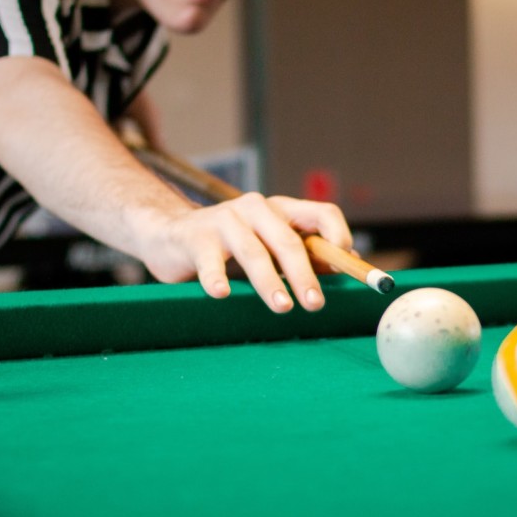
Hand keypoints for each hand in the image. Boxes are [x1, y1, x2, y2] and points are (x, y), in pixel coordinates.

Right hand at [138, 194, 353, 313]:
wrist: (171, 236)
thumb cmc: (230, 246)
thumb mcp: (269, 246)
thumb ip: (302, 254)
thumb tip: (344, 265)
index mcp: (281, 210)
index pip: (322, 213)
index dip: (339, 237)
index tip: (345, 267)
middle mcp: (256, 208)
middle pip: (288, 241)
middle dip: (304, 275)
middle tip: (315, 304)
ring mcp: (225, 220)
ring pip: (254, 253)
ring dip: (270, 282)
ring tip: (283, 307)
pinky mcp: (196, 237)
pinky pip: (210, 261)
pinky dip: (216, 279)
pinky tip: (222, 294)